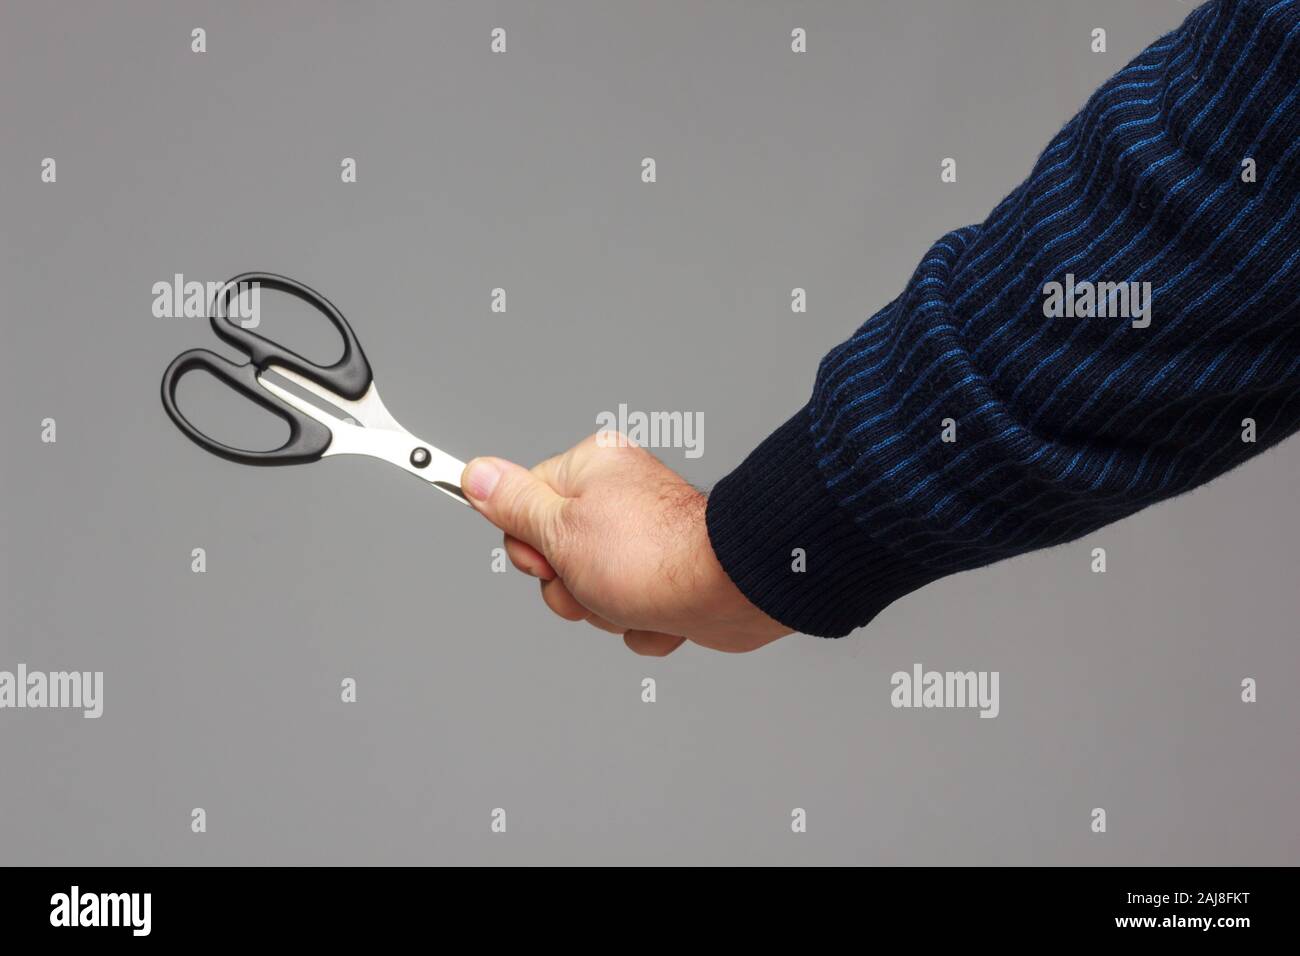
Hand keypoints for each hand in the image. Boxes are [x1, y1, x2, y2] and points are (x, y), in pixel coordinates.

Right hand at [460, 434, 792, 655]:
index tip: (548, 557)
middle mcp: (618, 498)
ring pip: (591, 591)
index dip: (530, 545)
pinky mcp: (667, 578)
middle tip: (594, 581)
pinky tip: (661, 613)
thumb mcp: (560, 530)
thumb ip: (513, 505)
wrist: (728, 593)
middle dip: (570, 586)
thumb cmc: (650, 557)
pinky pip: (630, 611)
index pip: (524, 507)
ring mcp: (644, 541)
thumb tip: (474, 473)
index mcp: (590, 469)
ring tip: (633, 598)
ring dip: (605, 609)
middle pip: (555, 556)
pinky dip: (641, 622)